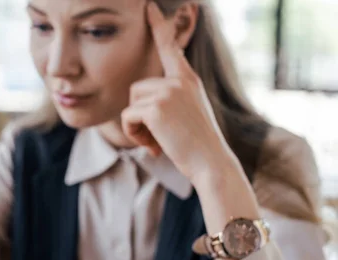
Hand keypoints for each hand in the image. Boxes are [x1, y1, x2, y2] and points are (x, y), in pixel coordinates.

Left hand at [121, 2, 235, 182]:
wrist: (211, 163)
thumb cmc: (198, 145)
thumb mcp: (189, 114)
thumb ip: (170, 100)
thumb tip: (139, 107)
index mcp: (187, 79)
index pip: (169, 46)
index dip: (158, 25)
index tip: (148, 6)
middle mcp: (179, 80)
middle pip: (137, 89)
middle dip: (140, 116)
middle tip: (158, 137)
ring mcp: (168, 91)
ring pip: (131, 103)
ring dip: (137, 127)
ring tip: (158, 141)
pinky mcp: (157, 107)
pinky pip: (127, 117)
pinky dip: (133, 135)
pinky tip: (153, 146)